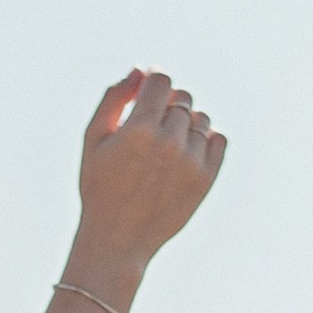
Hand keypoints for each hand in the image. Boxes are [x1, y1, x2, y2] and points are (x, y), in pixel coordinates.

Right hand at [72, 70, 227, 276]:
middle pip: (183, 98)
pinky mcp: (206, 178)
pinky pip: (218, 139)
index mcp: (140, 130)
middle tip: (151, 127)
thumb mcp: (93, 140)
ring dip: (186, 124)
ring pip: (202, 119)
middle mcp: (170, 143)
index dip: (153, 81)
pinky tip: (185, 153)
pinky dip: (205, 140)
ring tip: (166, 146)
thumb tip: (140, 71)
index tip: (146, 94)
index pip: (162, 80)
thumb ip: (113, 99)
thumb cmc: (100, 188)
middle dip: (167, 105)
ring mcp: (192, 162)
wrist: (118, 240)